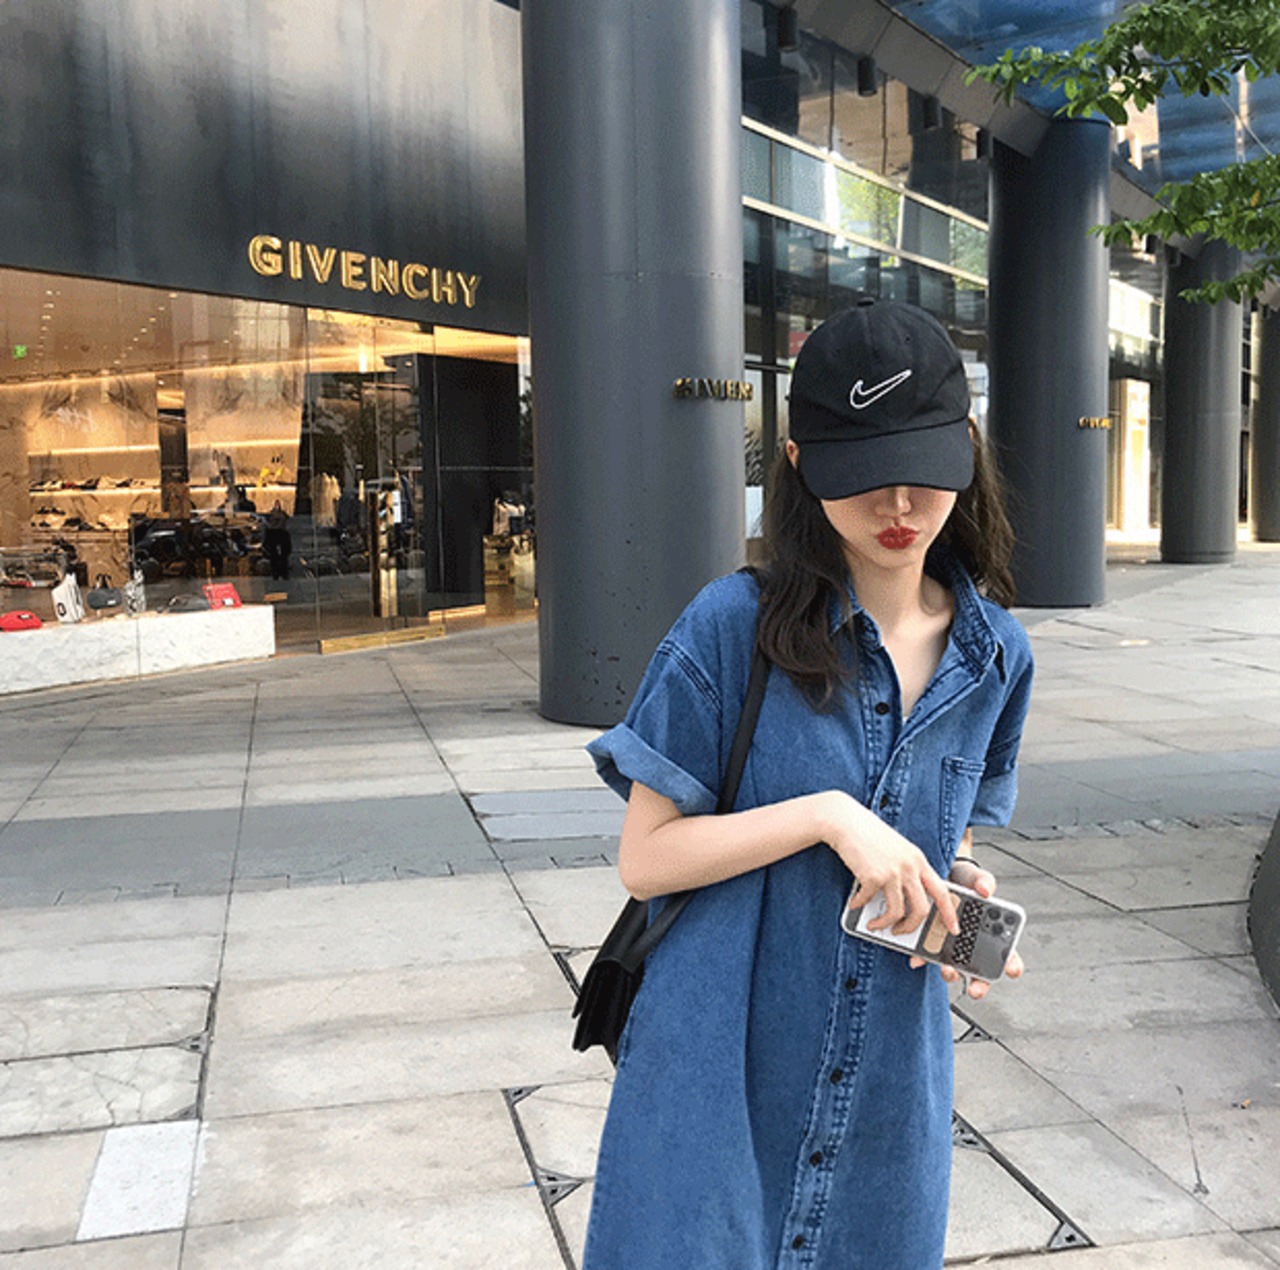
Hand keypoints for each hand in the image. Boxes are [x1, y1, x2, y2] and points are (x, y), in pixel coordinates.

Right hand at [820, 792, 958, 939]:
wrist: (846, 821)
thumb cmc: (867, 834)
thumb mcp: (896, 850)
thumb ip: (904, 871)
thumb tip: (900, 900)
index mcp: (918, 860)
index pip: (942, 892)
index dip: (950, 914)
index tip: (953, 928)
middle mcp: (910, 867)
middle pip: (921, 909)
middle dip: (911, 927)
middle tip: (900, 931)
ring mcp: (893, 872)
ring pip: (896, 912)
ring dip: (884, 924)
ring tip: (875, 924)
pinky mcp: (874, 876)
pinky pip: (869, 902)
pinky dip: (860, 906)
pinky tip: (855, 903)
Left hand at [909, 858, 1024, 998]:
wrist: (940, 876)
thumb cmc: (964, 882)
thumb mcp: (975, 878)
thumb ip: (984, 882)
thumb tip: (985, 890)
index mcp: (991, 933)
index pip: (1008, 954)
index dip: (1012, 965)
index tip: (1011, 969)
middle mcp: (974, 945)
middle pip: (981, 972)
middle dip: (980, 985)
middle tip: (975, 988)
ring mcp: (953, 947)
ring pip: (955, 969)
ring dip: (952, 974)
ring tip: (948, 969)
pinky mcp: (933, 944)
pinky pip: (929, 956)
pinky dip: (923, 959)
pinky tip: (917, 959)